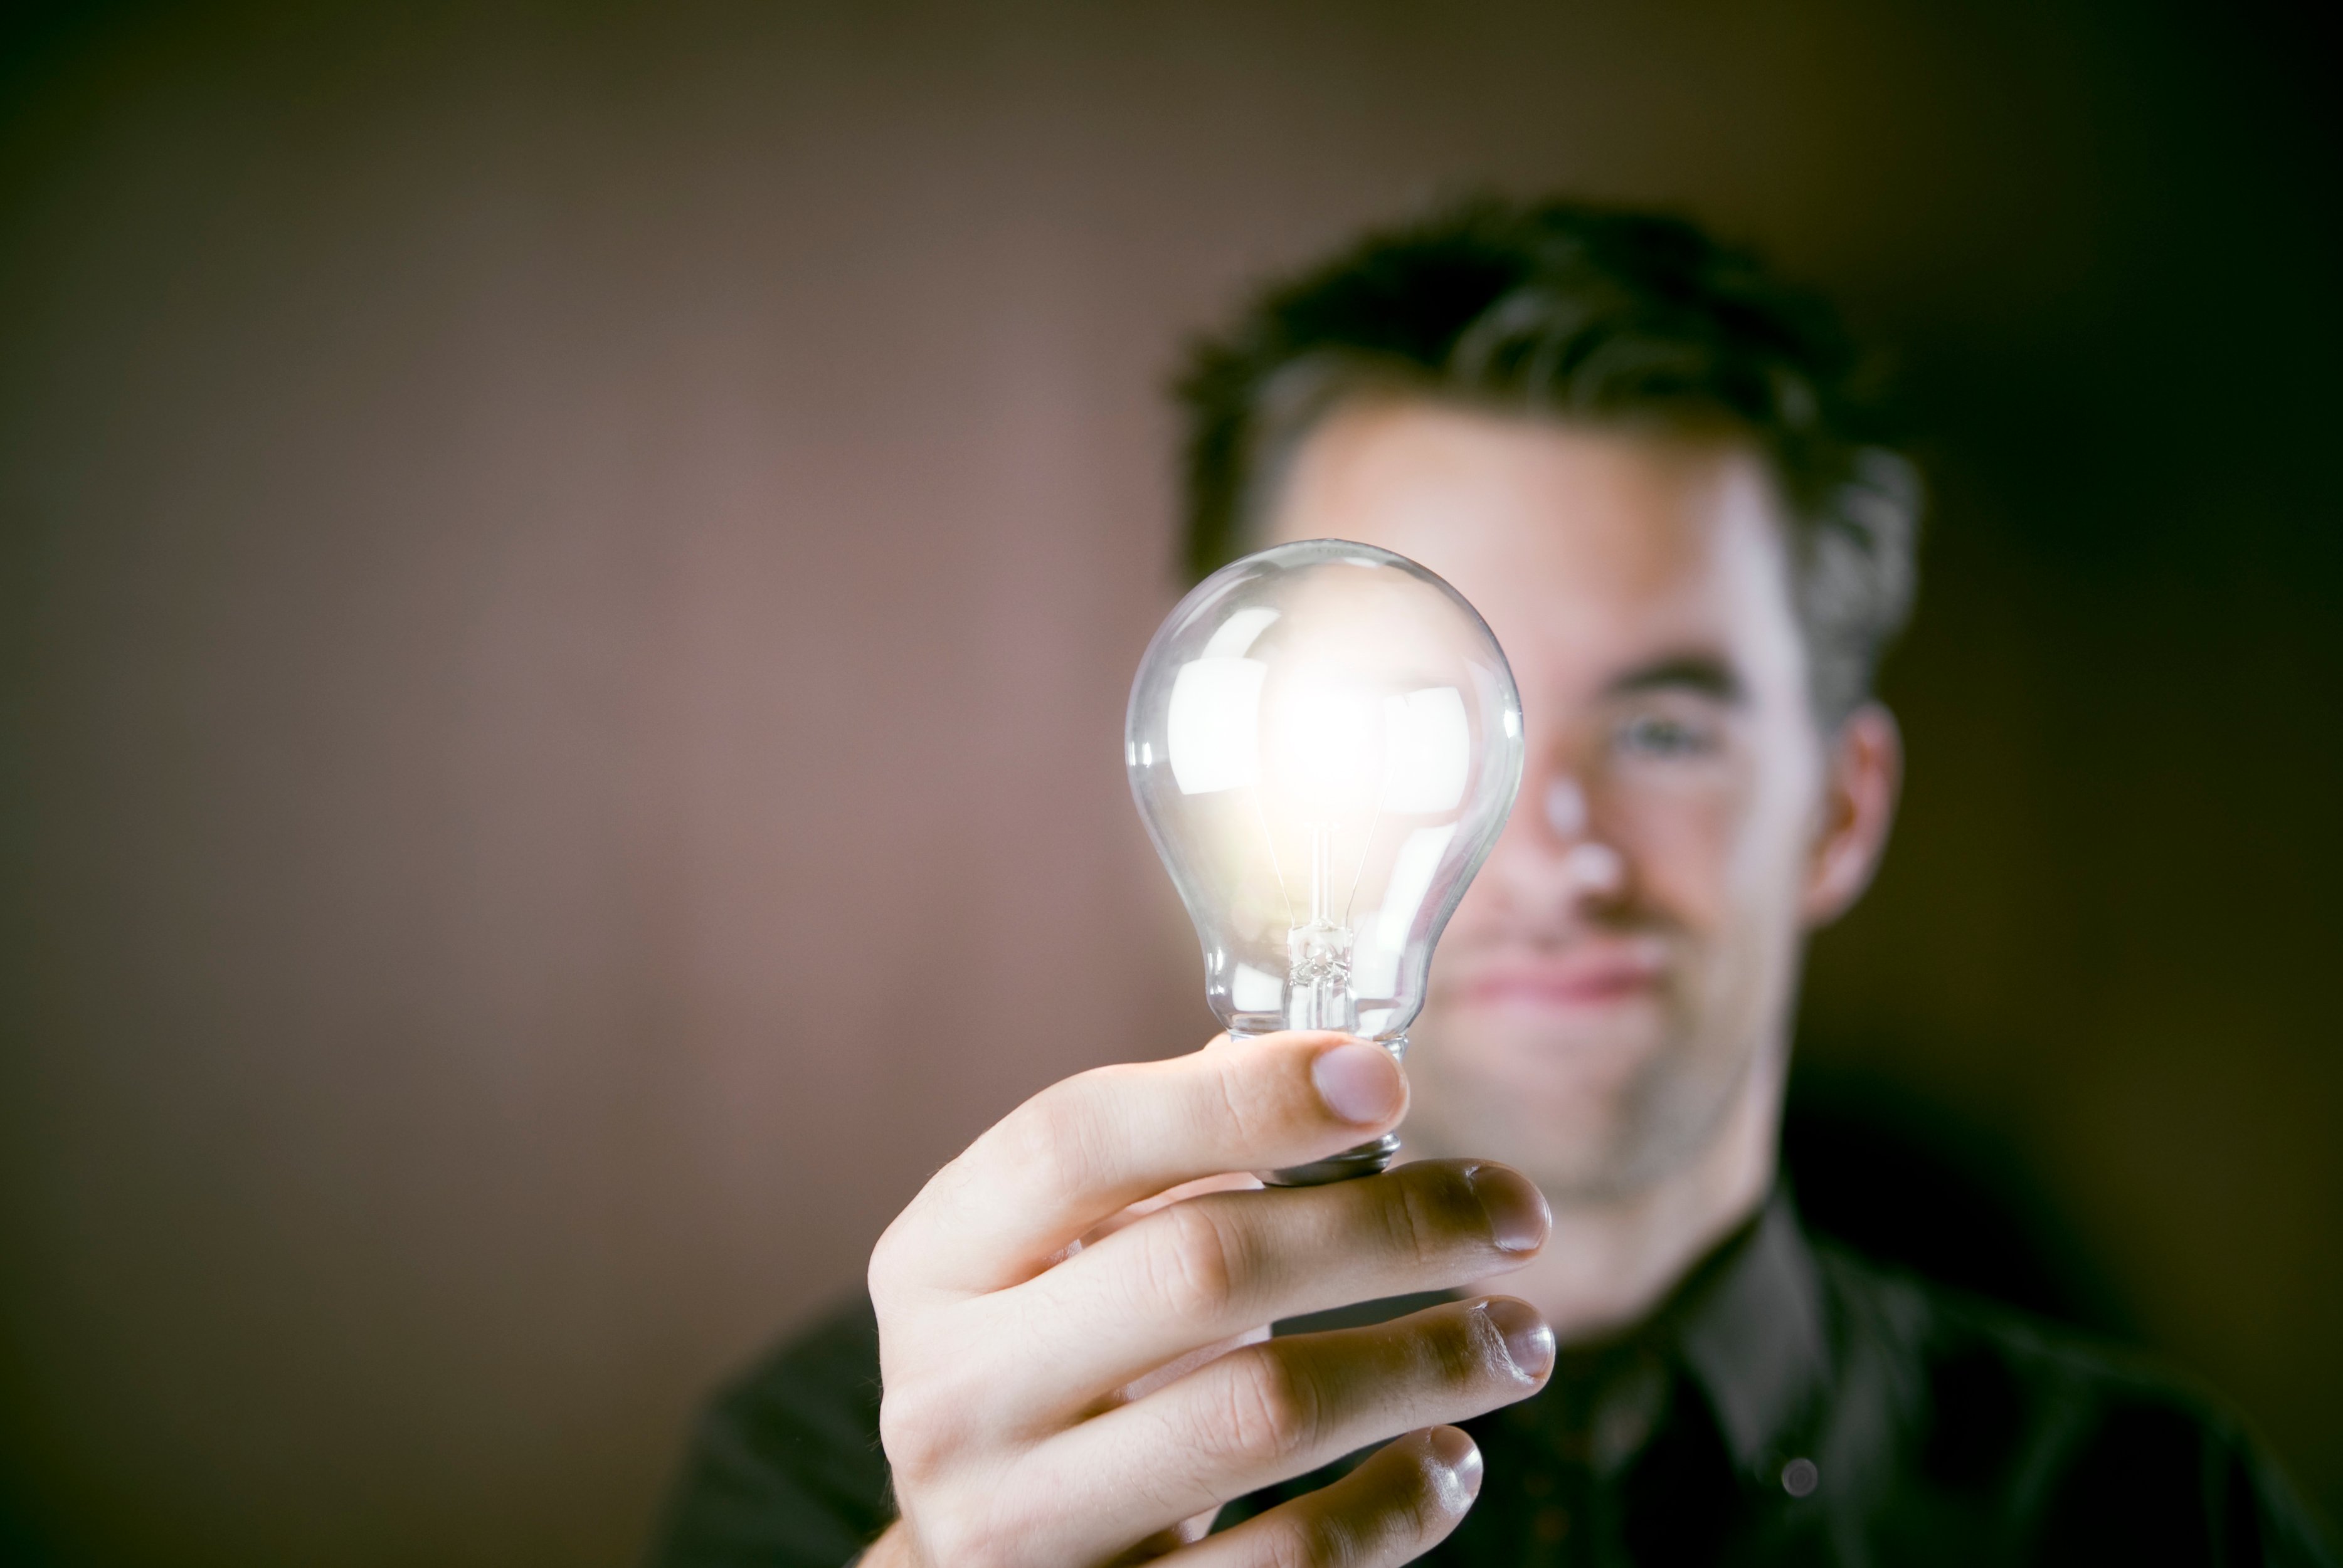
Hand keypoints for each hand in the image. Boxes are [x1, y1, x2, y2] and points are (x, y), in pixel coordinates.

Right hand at [859, 1030, 1553, 1565]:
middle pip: (1198, 1268)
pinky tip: (1450, 1459)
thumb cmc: (1056, 1371)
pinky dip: (1397, 1505)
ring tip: (1519, 1337)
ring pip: (1261, 1415)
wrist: (985, 1564)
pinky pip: (1291, 1562)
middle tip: (1513, 1213)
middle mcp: (953, 1390)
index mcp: (939, 1261)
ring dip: (1424, 1361)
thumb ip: (1169, 1157)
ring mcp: (1019, 1523)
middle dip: (1388, 1226)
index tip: (1388, 1078)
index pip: (1080, 1140)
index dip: (1242, 1096)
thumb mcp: (1063, 1258)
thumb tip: (1346, 1067)